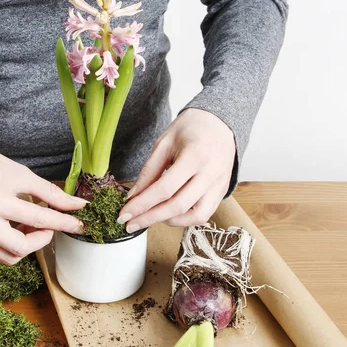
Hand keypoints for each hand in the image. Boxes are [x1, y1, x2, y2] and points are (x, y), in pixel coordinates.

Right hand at [0, 136, 86, 264]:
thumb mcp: (20, 173)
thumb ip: (49, 192)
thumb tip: (76, 205)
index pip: (40, 218)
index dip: (64, 221)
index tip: (81, 222)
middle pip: (23, 247)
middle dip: (43, 238)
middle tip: (49, 223)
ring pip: (10, 257)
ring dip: (28, 245)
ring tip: (31, 224)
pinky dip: (12, 246)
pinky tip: (16, 228)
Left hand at [118, 108, 235, 232]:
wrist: (219, 123)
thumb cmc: (190, 129)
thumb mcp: (164, 143)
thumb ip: (149, 171)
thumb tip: (133, 198)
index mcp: (195, 156)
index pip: (165, 189)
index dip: (142, 205)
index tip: (124, 215)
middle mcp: (210, 174)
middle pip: (178, 206)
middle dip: (151, 218)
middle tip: (131, 224)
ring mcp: (219, 185)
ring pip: (195, 216)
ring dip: (169, 221)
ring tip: (150, 217)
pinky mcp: (222, 192)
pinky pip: (204, 214)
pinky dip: (184, 218)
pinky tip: (168, 214)